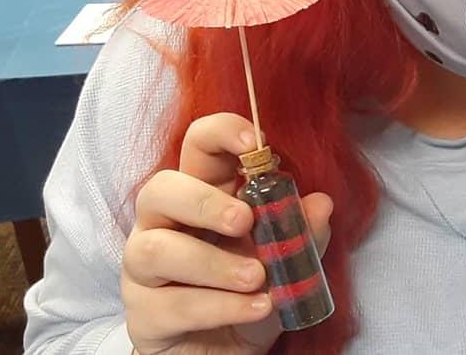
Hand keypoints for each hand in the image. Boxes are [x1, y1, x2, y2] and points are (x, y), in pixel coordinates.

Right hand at [121, 113, 333, 354]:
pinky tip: (256, 307)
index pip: (197, 145)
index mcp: (204, 193)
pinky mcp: (143, 315)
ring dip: (213, 263)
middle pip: (159, 189)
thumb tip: (322, 203)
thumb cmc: (252, 290)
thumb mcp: (289, 260)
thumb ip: (304, 231)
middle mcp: (165, 223)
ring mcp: (145, 269)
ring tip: (259, 278)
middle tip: (246, 220)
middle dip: (203, 202)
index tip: (255, 141)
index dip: (220, 132)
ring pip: (155, 250)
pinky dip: (219, 306)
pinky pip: (171, 305)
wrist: (227, 352)